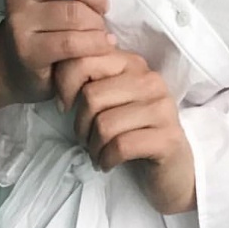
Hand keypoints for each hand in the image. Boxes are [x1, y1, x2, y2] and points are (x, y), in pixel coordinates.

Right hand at [0, 0, 116, 109]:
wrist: (20, 64)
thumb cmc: (49, 15)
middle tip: (103, 8)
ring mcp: (19, 20)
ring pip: (75, 14)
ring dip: (97, 24)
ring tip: (99, 30)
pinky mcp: (27, 50)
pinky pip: (73, 42)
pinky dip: (95, 44)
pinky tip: (102, 44)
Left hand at [54, 50, 196, 214]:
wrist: (171, 169)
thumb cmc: (131, 131)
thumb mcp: (109, 100)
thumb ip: (89, 80)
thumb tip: (56, 71)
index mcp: (133, 63)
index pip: (86, 58)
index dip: (65, 84)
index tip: (66, 106)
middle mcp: (151, 79)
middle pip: (92, 96)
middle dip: (80, 124)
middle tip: (85, 138)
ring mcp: (162, 108)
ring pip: (105, 124)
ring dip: (92, 146)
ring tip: (97, 152)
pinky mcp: (168, 137)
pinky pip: (121, 146)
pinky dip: (106, 159)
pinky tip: (108, 163)